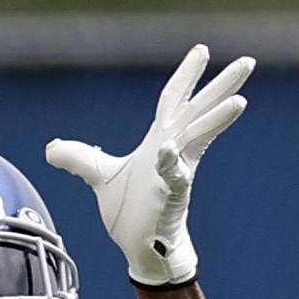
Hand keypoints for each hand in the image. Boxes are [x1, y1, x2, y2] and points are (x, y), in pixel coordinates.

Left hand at [42, 45, 253, 287]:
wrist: (139, 248)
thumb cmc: (130, 213)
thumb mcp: (98, 176)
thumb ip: (78, 157)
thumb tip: (50, 148)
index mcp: (159, 141)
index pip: (174, 99)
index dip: (187, 74)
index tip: (202, 50)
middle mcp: (173, 150)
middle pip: (199, 109)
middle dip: (222, 86)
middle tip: (247, 62)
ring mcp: (176, 172)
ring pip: (200, 138)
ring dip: (218, 119)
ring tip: (238, 101)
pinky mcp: (171, 196)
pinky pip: (174, 175)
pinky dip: (173, 163)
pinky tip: (171, 150)